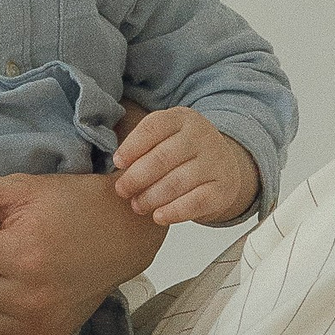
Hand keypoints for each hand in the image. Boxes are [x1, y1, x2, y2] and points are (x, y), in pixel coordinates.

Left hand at [111, 106, 260, 225]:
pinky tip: (158, 216)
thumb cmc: (181, 153)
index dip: (132, 146)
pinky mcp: (223, 189)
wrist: (223, 167)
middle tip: (122, 190)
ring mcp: (215, 162)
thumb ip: (141, 142)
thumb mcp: (165, 136)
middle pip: (162, 157)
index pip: (153, 127)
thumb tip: (111, 162)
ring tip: (137, 205)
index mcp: (182, 118)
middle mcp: (202, 136)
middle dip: (136, 177)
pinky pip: (196, 203)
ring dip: (151, 197)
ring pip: (177, 182)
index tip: (117, 163)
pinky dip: (174, 212)